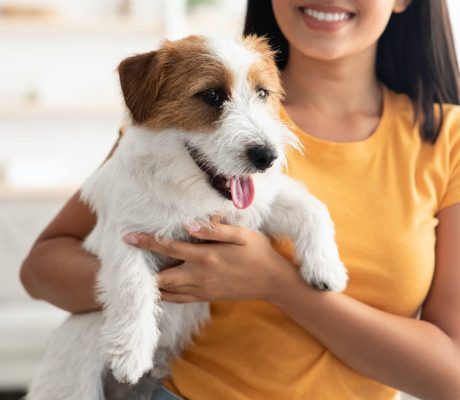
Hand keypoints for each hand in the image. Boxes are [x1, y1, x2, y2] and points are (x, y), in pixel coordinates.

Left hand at [123, 222, 299, 303]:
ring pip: (167, 292)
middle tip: (126, 265)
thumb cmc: (258, 252)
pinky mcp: (206, 298)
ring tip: (137, 276)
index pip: (169, 248)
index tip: (128, 238)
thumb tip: (188, 225)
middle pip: (161, 278)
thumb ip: (214, 230)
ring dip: (151, 285)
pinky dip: (165, 296)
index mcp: (206, 257)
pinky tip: (159, 289)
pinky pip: (179, 300)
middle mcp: (199, 276)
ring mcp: (202, 290)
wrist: (272, 282)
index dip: (147, 242)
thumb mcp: (241, 234)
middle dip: (142, 271)